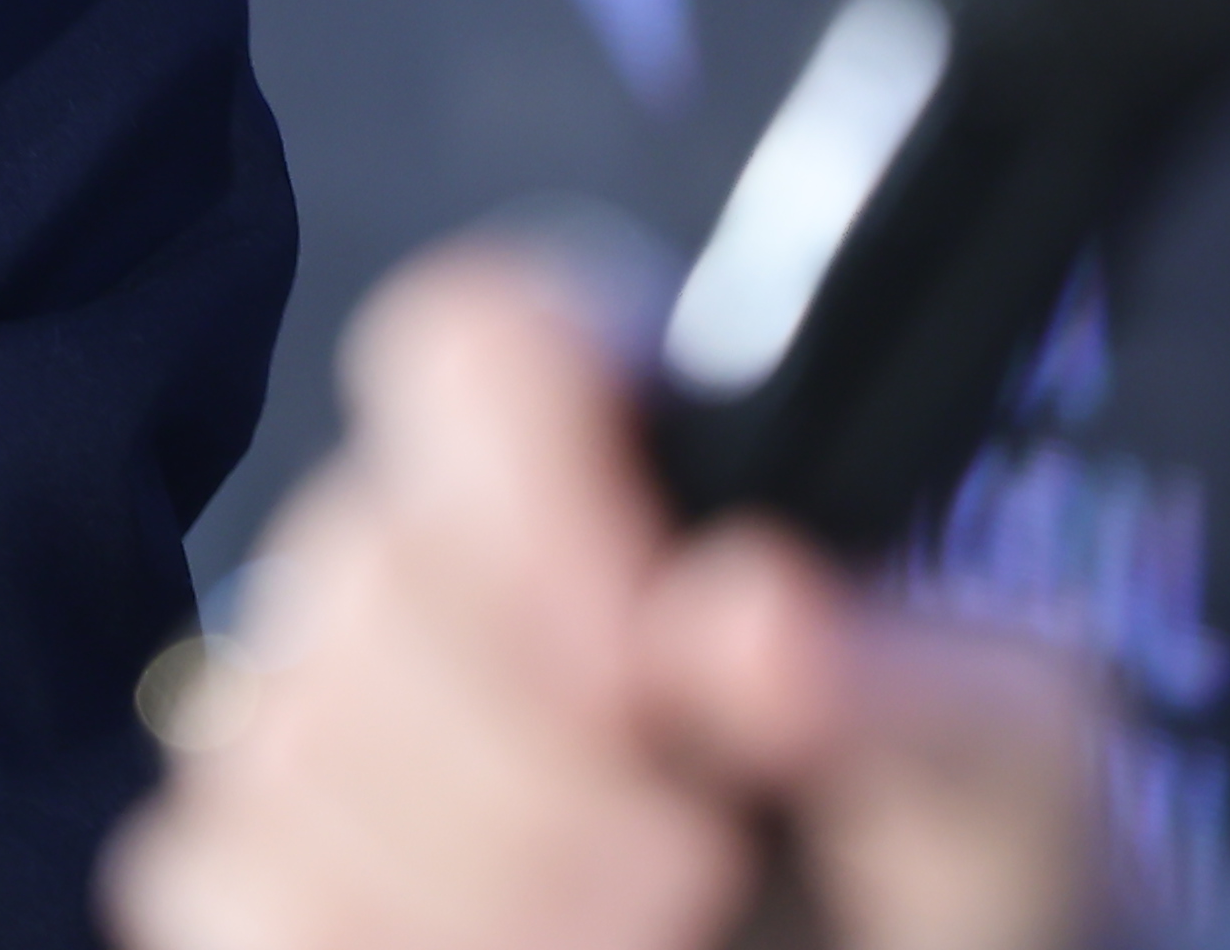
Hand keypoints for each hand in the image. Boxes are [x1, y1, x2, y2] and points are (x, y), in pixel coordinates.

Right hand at [100, 242, 1106, 949]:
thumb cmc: (964, 874)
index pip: (478, 341)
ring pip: (275, 744)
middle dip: (534, 775)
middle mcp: (444, 548)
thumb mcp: (1019, 773)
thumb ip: (921, 684)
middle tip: (699, 870)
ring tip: (642, 944)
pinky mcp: (258, 856)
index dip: (525, 491)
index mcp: (622, 450)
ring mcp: (326, 705)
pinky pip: (210, 876)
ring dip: (472, 893)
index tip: (640, 668)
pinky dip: (349, 946)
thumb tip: (741, 615)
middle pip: (363, 575)